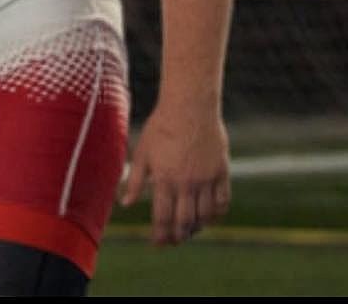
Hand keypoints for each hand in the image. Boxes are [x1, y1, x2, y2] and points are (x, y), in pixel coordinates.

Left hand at [121, 104, 230, 244]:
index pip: (163, 218)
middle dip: (178, 236)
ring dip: (197, 228)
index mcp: (165, 179)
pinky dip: (217, 214)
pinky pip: (223, 201)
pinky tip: (210, 216)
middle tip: (174, 241)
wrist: (190, 105)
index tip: (158, 243)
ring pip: (205, 216)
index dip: (160, 235)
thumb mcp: (143, 151)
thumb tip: (125, 204)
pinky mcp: (221, 171)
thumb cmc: (162, 125)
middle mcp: (187, 183)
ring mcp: (207, 179)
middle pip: (184, 222)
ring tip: (190, 230)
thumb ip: (136, 180)